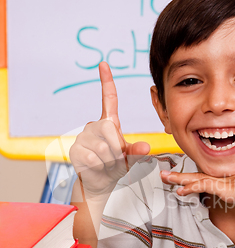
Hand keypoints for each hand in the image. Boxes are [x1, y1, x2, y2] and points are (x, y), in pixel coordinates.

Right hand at [69, 62, 149, 197]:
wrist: (102, 183)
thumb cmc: (117, 167)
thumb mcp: (131, 158)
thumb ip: (138, 152)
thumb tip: (146, 148)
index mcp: (109, 123)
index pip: (109, 98)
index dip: (107, 81)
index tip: (103, 64)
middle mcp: (94, 126)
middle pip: (110, 129)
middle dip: (117, 149)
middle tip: (116, 159)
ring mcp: (83, 137)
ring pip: (103, 147)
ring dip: (110, 161)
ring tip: (107, 165)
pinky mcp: (75, 150)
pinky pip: (93, 158)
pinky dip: (100, 167)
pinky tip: (98, 168)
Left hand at [160, 161, 234, 207]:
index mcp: (225, 182)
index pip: (203, 180)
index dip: (190, 180)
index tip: (179, 180)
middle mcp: (221, 180)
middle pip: (195, 176)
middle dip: (178, 176)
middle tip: (163, 175)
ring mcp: (221, 183)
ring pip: (195, 178)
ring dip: (179, 179)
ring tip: (165, 178)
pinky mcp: (224, 187)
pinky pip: (203, 186)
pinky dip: (191, 187)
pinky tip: (181, 191)